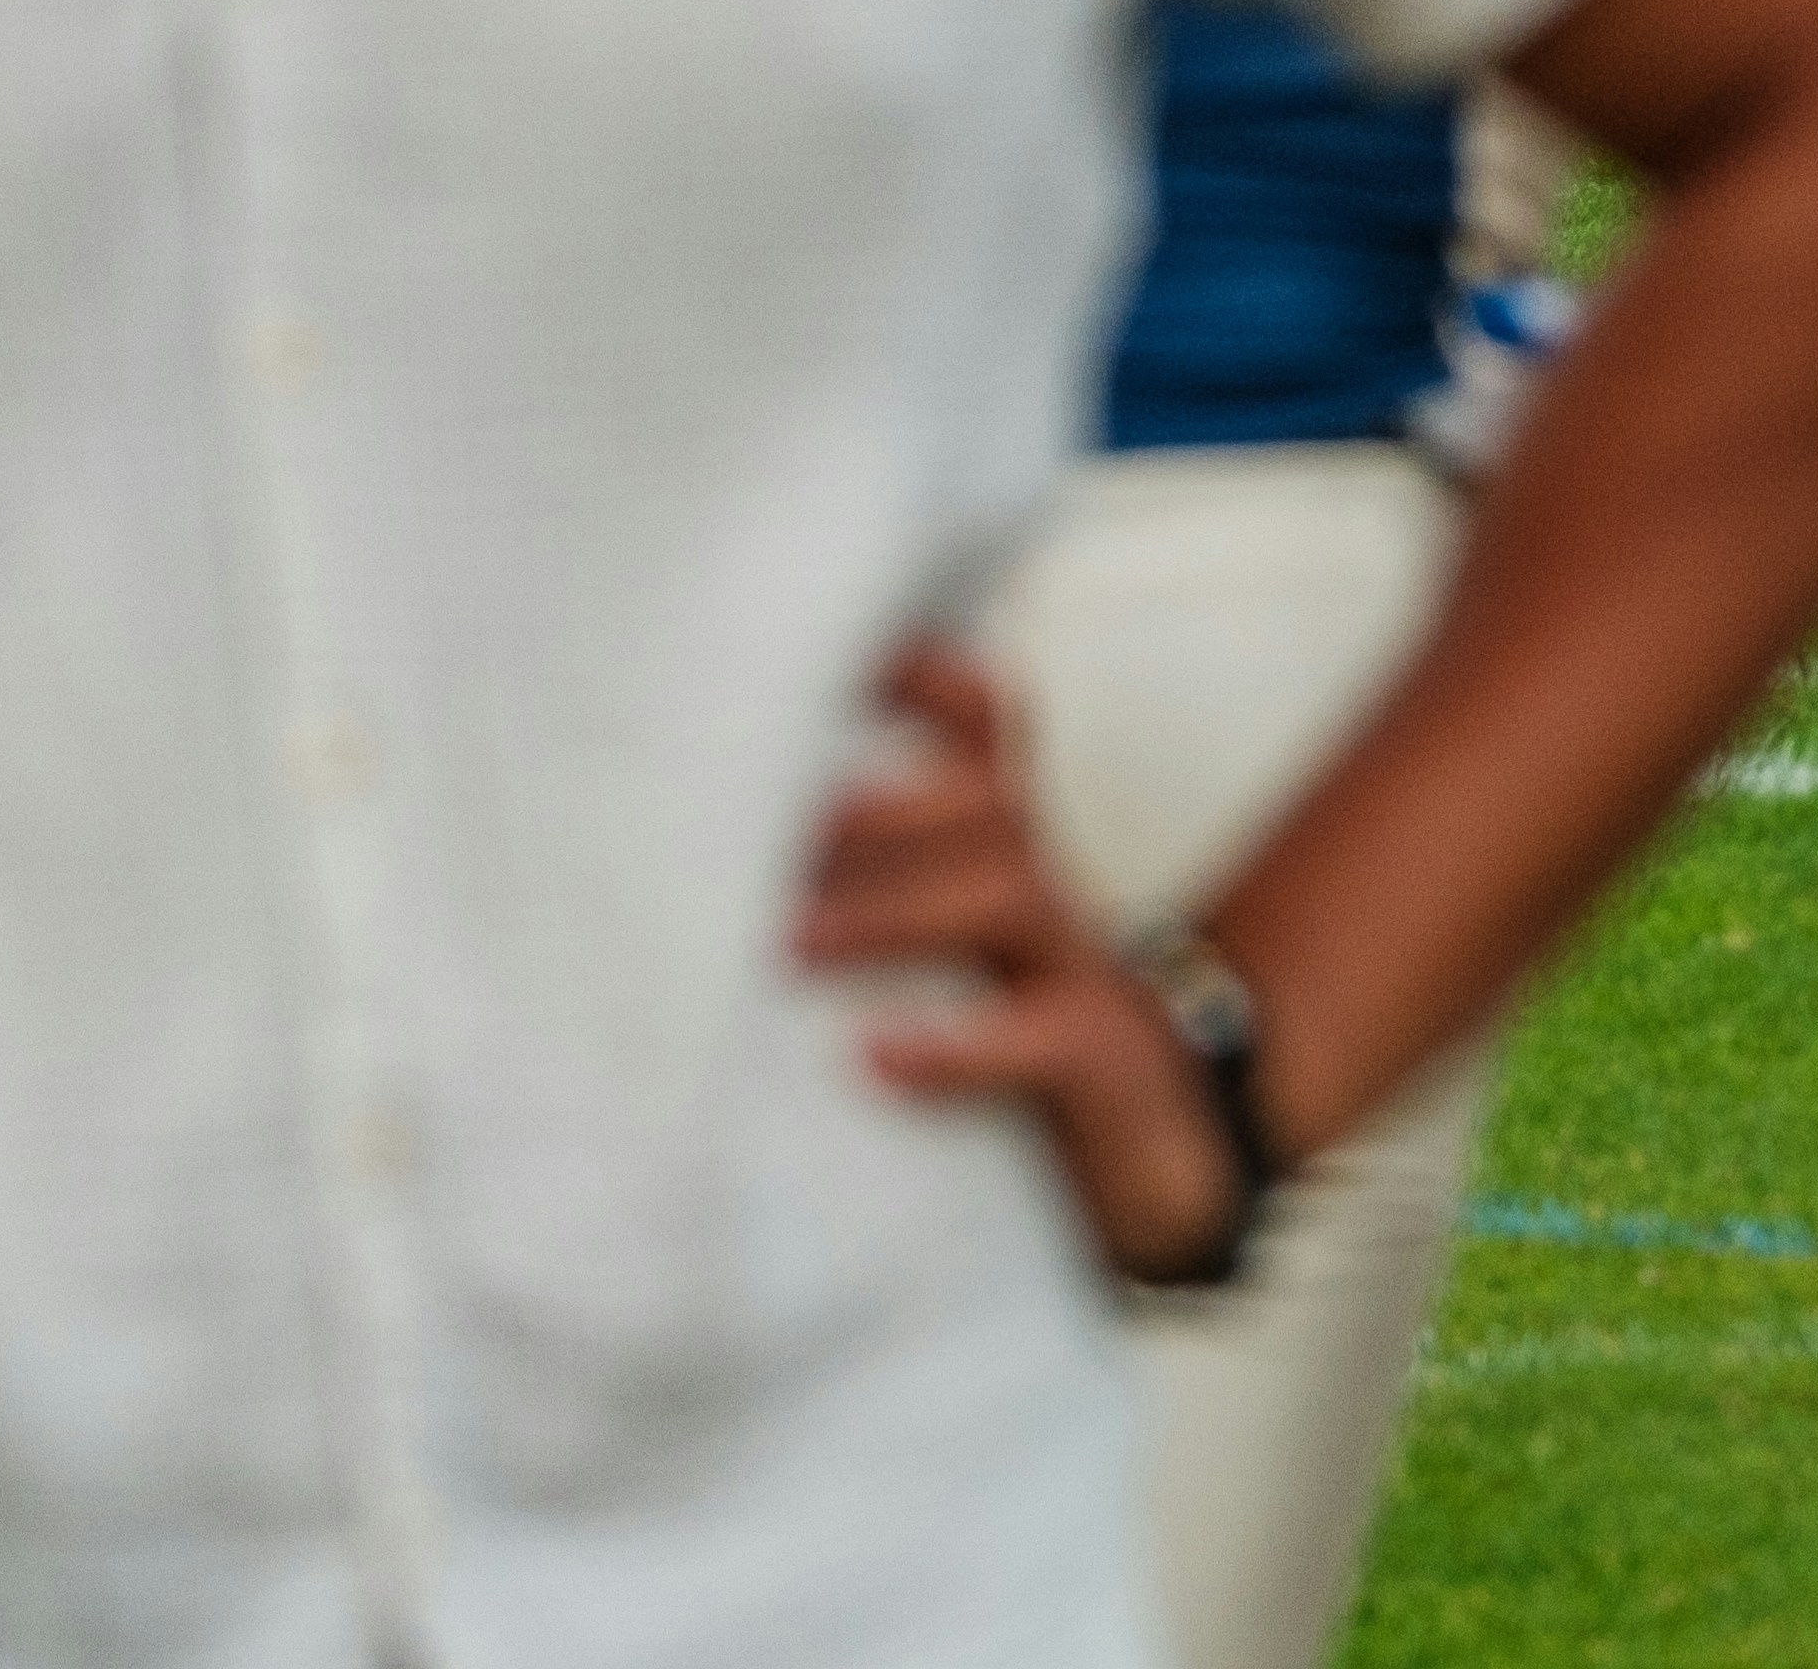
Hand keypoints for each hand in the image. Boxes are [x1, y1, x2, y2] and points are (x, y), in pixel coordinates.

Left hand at [808, 646, 1250, 1286]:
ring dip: (893, 908)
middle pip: (989, 800)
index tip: (815, 664)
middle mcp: (1043, 893)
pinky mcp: (1106, 1066)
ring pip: (1013, 891)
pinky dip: (963, 1048)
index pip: (982, 728)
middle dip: (876, 804)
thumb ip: (841, 911)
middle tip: (754, 835)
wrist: (1162, 1154)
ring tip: (790, 944)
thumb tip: (655, 889)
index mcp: (998, 855)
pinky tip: (879, 1057)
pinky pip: (1053, 1036)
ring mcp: (1082, 972)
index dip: (919, 677)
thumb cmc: (1003, 1048)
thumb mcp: (933, 963)